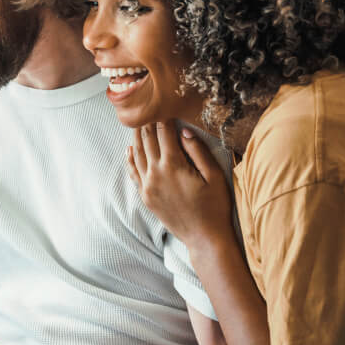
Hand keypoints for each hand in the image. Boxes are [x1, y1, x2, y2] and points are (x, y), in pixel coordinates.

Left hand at [129, 121, 232, 249]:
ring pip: (137, 154)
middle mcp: (156, 173)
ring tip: (137, 123)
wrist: (204, 238)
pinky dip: (130, 159)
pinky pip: (133, 172)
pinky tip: (129, 149)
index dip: (164, 118)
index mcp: (173, 165)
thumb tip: (183, 131)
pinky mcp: (145, 196)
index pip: (164, 133)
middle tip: (147, 109)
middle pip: (147, 140)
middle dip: (148, 123)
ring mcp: (148, 186)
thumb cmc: (214, 206)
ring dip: (137, 137)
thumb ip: (197, 151)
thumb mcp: (214, 176)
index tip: (164, 106)